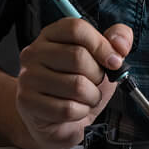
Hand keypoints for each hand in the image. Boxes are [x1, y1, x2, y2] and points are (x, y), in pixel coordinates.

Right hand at [14, 18, 132, 148]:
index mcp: (51, 35)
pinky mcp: (28, 101)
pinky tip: (74, 110)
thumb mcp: (101, 60)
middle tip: (94, 83)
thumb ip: (116, 42)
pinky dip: (80, 112)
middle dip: (97, 75)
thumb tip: (120, 45)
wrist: (56, 120)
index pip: (77, 29)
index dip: (102, 45)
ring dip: (91, 97)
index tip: (114, 61)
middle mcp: (34, 53)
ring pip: (76, 86)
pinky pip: (67, 108)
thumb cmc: (78, 85)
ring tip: (85, 98)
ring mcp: (28, 77)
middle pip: (78, 56)